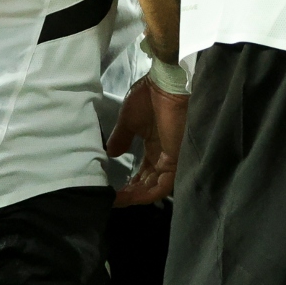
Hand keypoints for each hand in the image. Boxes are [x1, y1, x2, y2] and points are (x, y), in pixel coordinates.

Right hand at [106, 74, 187, 206]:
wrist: (162, 84)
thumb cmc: (147, 97)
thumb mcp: (128, 121)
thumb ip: (121, 138)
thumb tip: (111, 154)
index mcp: (155, 147)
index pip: (143, 174)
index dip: (129, 185)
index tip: (111, 192)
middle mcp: (163, 156)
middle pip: (148, 184)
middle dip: (131, 194)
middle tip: (112, 200)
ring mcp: (170, 158)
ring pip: (155, 188)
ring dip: (137, 196)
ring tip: (118, 200)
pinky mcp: (174, 159)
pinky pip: (162, 185)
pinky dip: (147, 193)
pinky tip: (130, 196)